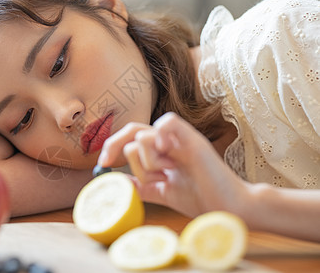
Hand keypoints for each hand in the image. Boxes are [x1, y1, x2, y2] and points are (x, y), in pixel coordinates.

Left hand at [99, 112, 249, 217]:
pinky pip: (168, 122)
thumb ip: (141, 186)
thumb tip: (115, 183)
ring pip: (143, 136)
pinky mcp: (193, 140)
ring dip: (147, 163)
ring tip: (167, 174)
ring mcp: (181, 139)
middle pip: (132, 131)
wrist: (228, 208)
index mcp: (162, 150)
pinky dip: (159, 137)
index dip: (112, 146)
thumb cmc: (200, 199)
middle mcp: (169, 141)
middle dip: (118, 150)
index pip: (131, 136)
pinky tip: (165, 153)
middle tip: (109, 162)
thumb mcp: (161, 192)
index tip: (102, 163)